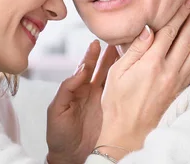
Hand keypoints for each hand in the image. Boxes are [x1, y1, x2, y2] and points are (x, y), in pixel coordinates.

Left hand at [46, 41, 118, 163]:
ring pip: (113, 79)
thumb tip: (80, 70)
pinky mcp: (113, 111)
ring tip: (128, 50)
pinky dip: (127, 83)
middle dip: (110, 54)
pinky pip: (121, 95)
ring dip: (120, 64)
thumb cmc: (59, 135)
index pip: (86, 67)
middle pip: (103, 69)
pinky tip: (133, 73)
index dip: (91, 55)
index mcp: (77, 90)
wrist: (71, 158)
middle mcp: (92, 93)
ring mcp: (104, 102)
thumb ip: (67, 88)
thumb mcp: (56, 110)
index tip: (97, 42)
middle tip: (118, 39)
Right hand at [95, 0, 189, 159]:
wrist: (127, 132)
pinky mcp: (180, 91)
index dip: (179, 15)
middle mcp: (168, 71)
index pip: (169, 32)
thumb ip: (135, 49)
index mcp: (151, 64)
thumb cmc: (117, 102)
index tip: (187, 2)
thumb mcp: (117, 72)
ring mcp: (176, 82)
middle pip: (185, 39)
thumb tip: (148, 29)